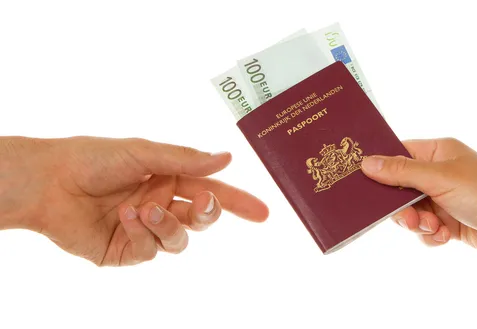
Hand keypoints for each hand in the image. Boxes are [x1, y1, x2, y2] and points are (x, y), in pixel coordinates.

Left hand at [0, 136, 268, 265]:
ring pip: (178, 240)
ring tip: (146, 209)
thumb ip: (186, 160)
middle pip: (201, 219)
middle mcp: (162, 204)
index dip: (238, 202)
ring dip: (168, 225)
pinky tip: (125, 217)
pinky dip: (141, 233)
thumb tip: (226, 159)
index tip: (262, 213)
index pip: (212, 192)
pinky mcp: (127, 250)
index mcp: (170, 179)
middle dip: (208, 212)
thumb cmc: (94, 158)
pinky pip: (149, 249)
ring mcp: (146, 229)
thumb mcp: (144, 152)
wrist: (50, 181)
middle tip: (203, 203)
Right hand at [360, 138, 476, 255]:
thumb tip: (366, 162)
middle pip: (398, 188)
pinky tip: (445, 236)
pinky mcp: (448, 221)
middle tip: (407, 218)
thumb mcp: (440, 179)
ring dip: (417, 223)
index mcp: (437, 153)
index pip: (398, 154)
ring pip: (409, 212)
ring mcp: (443, 198)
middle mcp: (438, 173)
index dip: (380, 167)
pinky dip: (430, 234)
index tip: (362, 182)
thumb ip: (401, 172)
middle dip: (400, 207)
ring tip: (432, 227)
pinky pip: (424, 229)